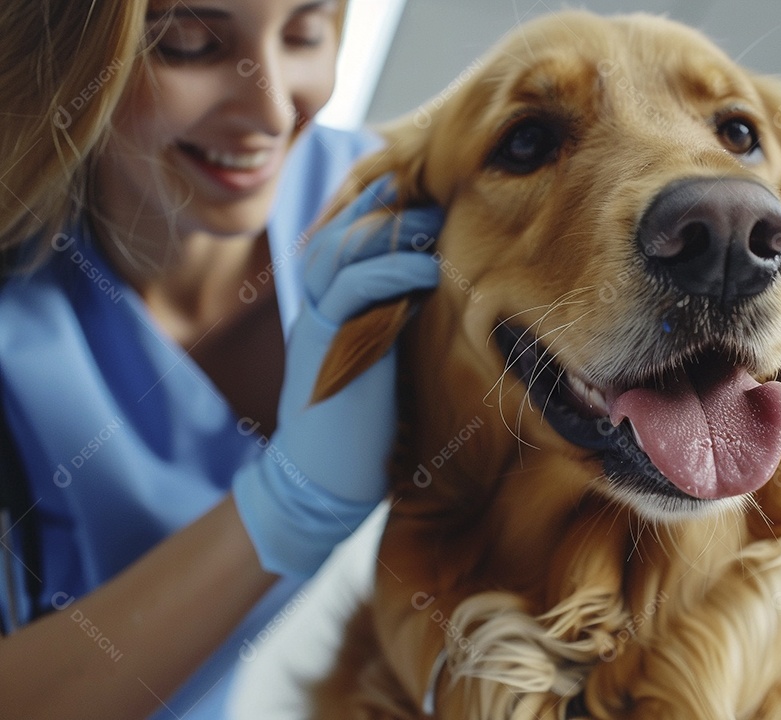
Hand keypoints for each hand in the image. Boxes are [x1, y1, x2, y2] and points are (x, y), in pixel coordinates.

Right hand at [234, 179, 442, 576]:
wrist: (323, 481)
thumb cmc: (361, 426)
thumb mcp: (378, 358)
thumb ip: (391, 318)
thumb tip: (433, 286)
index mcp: (324, 307)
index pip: (341, 240)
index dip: (373, 209)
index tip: (417, 189)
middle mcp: (314, 308)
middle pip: (337, 234)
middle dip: (382, 206)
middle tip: (429, 189)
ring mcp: (317, 326)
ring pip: (340, 253)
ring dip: (390, 230)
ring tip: (435, 219)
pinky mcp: (331, 349)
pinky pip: (356, 292)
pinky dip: (392, 272)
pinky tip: (427, 268)